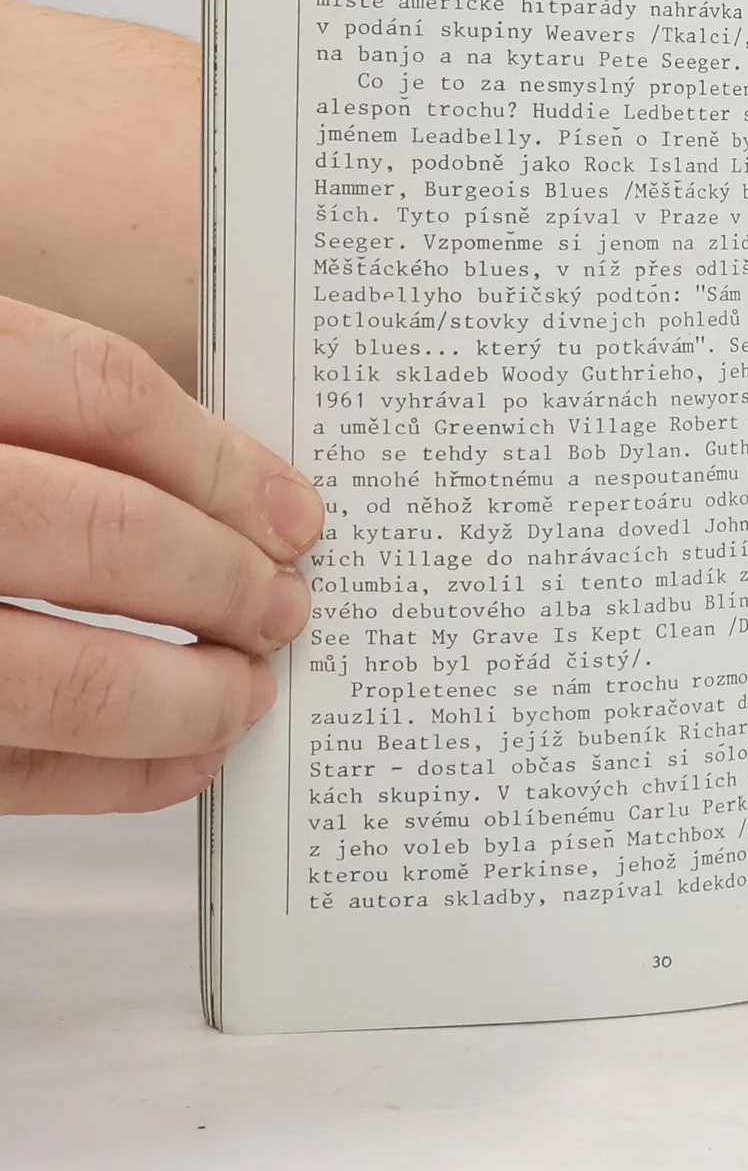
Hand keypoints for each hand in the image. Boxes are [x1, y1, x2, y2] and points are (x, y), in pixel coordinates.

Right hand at [0, 297, 324, 812]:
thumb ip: (43, 418)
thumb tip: (231, 494)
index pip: (102, 393)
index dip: (222, 461)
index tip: (295, 513)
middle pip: (105, 532)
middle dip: (224, 582)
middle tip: (285, 608)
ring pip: (62, 675)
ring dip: (187, 697)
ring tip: (247, 693)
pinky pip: (2, 772)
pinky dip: (111, 776)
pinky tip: (176, 761)